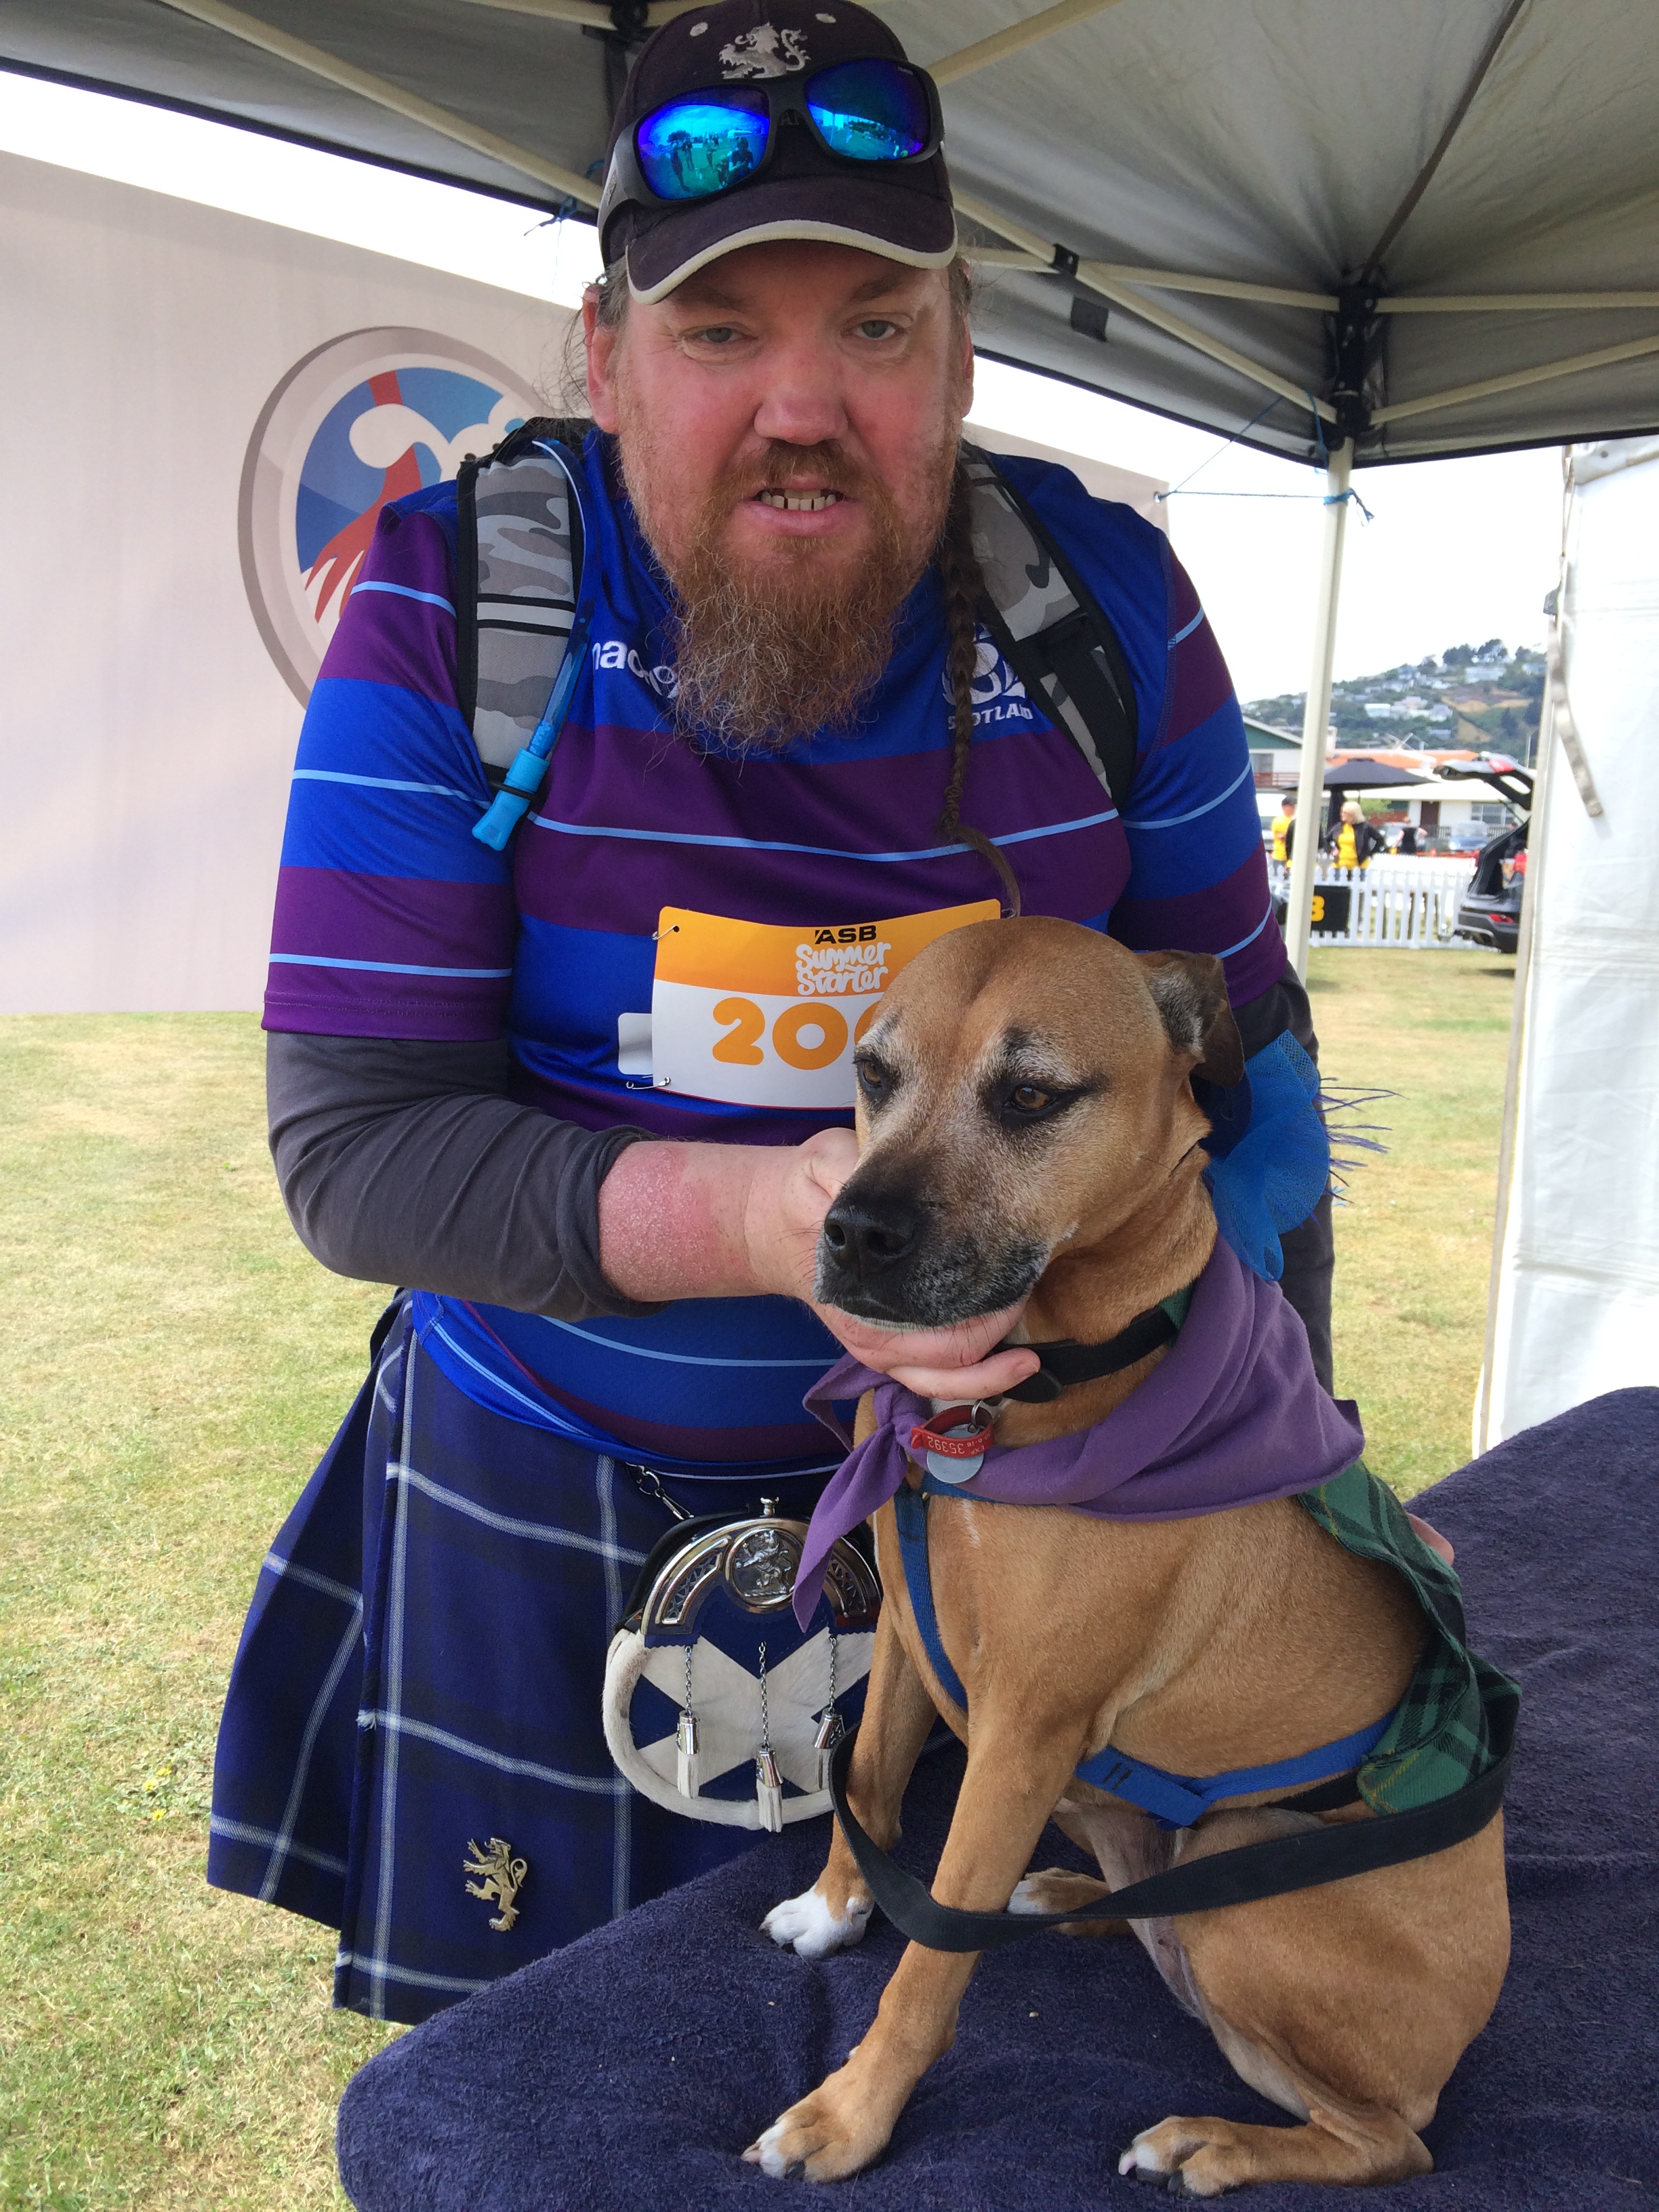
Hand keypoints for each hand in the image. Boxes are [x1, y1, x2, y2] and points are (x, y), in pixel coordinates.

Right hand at [744, 1132, 1039, 1401]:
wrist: (785, 1224)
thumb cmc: (816, 1189)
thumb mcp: (827, 1165)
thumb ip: (850, 1171)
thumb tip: (876, 1174)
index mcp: (856, 1292)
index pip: (925, 1318)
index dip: (975, 1305)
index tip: (1009, 1274)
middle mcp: (870, 1332)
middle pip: (946, 1358)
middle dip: (993, 1335)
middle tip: (1025, 1294)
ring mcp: (881, 1350)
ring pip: (942, 1382)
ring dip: (989, 1377)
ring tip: (1029, 1362)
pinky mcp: (893, 1355)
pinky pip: (937, 1381)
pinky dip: (974, 1381)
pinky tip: (1012, 1368)